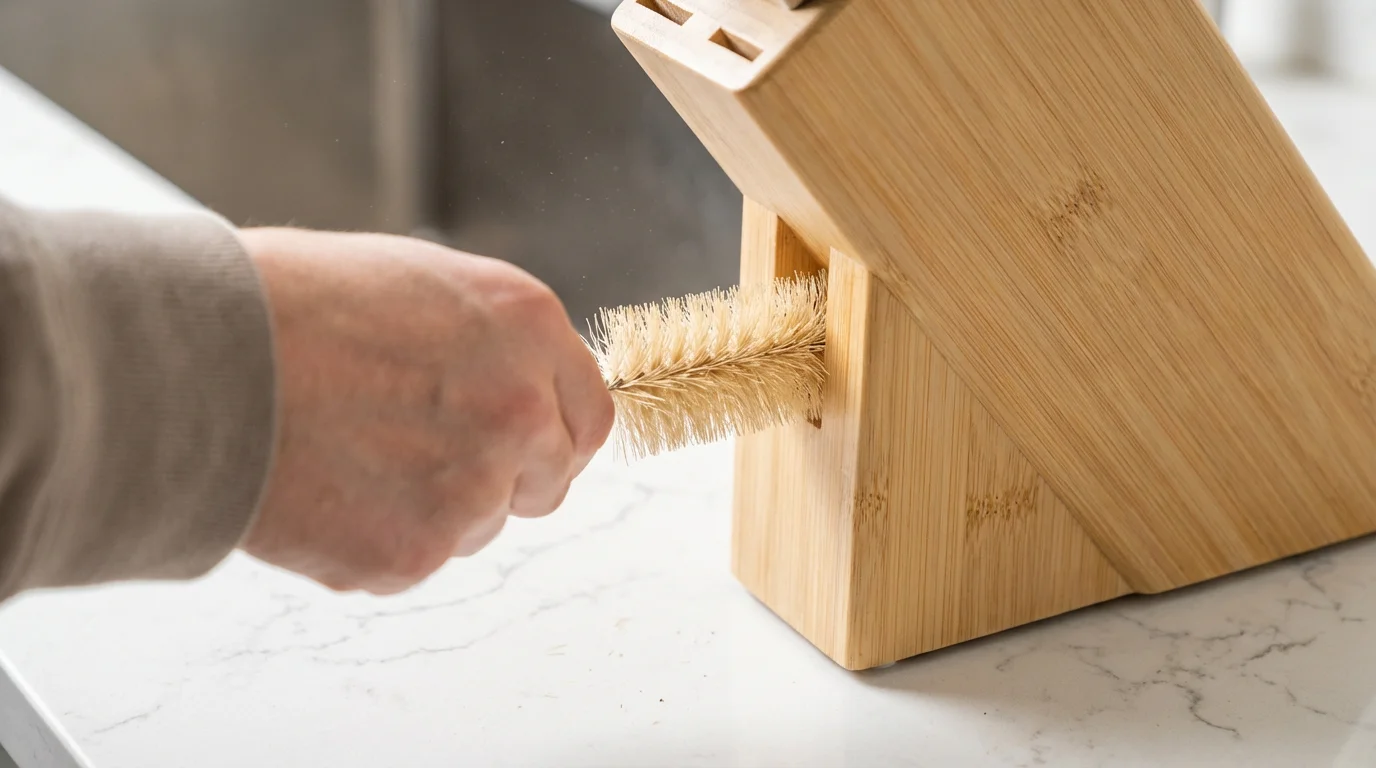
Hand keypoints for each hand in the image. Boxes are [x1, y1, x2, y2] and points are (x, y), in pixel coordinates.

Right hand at [236, 228, 613, 594]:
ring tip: (346, 457)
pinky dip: (368, 541)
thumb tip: (512, 386)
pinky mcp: (413, 552)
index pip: (590, 417)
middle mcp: (520, 408)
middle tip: (427, 464)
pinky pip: (410, 562)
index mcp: (528, 327)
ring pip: (476, 527)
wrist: (197, 357)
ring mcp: (471, 486)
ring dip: (428, 510)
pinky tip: (320, 491)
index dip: (555, 439)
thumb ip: (487, 344)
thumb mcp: (420, 284)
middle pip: (546, 481)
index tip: (530, 452)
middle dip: (502, 482)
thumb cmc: (288, 303)